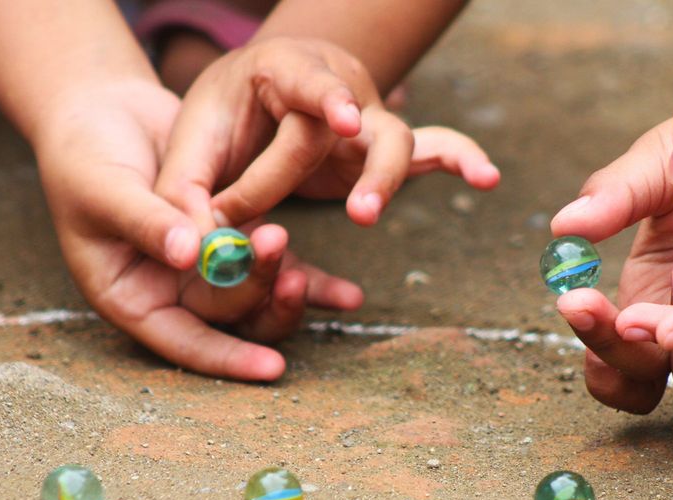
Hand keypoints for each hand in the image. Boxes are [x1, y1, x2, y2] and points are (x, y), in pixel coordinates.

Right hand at [34, 79, 361, 380]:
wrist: (102, 114)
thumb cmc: (85, 157)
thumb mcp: (106, 190)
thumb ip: (147, 223)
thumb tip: (189, 255)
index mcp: (132, 299)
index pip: (183, 343)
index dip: (227, 357)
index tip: (272, 367)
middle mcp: (173, 295)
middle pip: (228, 317)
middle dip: (258, 292)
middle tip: (278, 249)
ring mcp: (208, 273)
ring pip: (258, 298)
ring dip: (288, 289)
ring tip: (317, 277)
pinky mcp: (236, 242)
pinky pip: (278, 269)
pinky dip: (312, 280)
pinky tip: (348, 296)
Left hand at [154, 37, 498, 230]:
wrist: (250, 103)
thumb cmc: (217, 124)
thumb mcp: (188, 151)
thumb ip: (185, 196)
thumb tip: (192, 253)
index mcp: (279, 71)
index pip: (306, 80)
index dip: (327, 98)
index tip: (345, 119)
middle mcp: (334, 90)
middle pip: (359, 123)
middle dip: (354, 171)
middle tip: (358, 214)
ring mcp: (366, 121)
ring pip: (398, 141)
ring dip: (389, 182)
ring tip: (370, 220)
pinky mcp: (381, 151)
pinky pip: (434, 150)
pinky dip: (461, 160)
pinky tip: (487, 179)